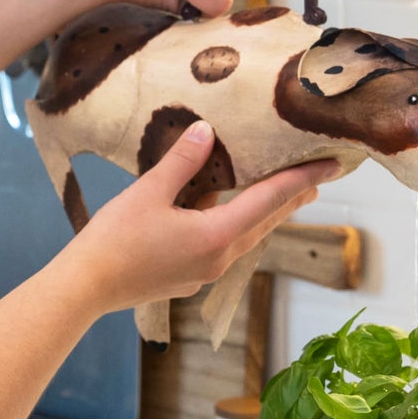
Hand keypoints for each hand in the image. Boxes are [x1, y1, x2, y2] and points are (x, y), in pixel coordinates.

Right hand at [66, 123, 338, 315]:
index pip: (269, 200)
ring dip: (265, 215)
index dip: (301, 179)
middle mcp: (218, 258)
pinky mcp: (188, 279)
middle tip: (317, 179)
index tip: (331, 166)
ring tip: (283, 197)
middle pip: (264, 222)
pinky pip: (223, 247)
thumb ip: (182, 161)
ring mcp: (204, 273)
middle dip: (291, 199)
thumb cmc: (114, 239)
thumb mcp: (149, 191)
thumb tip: (208, 131)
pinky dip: (236, 227)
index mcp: (215, 236)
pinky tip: (226, 216)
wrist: (86, 287)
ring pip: (245, 237)